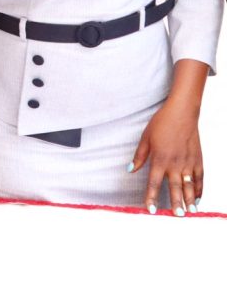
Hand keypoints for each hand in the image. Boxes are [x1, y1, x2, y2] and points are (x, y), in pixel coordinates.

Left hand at [129, 98, 202, 215]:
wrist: (182, 113)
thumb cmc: (161, 124)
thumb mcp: (145, 139)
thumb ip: (139, 156)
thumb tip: (130, 170)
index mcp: (159, 160)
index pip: (153, 183)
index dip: (151, 197)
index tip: (151, 210)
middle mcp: (175, 164)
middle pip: (174, 188)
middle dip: (175, 203)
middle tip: (177, 216)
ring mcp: (188, 163)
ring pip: (189, 186)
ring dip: (189, 200)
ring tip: (190, 212)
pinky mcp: (198, 160)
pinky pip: (200, 178)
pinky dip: (199, 189)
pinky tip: (198, 198)